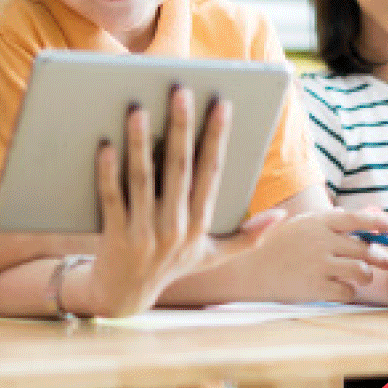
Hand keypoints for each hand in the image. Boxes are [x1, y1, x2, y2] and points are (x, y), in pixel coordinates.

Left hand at [73, 88, 230, 317]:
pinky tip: (106, 145)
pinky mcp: (114, 237)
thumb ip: (247, 237)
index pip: (212, 172)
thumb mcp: (212, 255)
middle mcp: (176, 229)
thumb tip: (282, 217)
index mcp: (201, 225)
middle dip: (181, 128)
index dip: (218, 137)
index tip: (222, 103)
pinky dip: (108, 173)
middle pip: (179, 169)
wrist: (124, 297)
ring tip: (138, 109)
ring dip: (141, 144)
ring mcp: (144, 234)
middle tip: (179, 90)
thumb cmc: (171, 266)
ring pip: (143, 180)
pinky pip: (111, 199)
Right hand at [240, 208, 387, 302]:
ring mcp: (318, 264)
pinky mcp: (315, 287)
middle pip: (364, 248)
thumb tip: (360, 214)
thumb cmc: (276, 245)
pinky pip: (347, 291)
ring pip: (361, 271)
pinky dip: (348, 291)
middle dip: (378, 256)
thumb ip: (328, 220)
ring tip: (359, 276)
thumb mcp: (299, 224)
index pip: (355, 218)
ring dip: (365, 275)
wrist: (251, 269)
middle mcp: (319, 241)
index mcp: (316, 222)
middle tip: (383, 261)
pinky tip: (339, 288)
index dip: (379, 221)